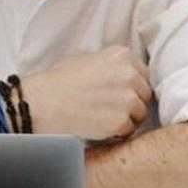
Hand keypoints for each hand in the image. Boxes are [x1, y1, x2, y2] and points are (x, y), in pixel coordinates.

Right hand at [22, 46, 151, 139]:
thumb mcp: (84, 57)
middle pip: (145, 93)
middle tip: (112, 107)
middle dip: (132, 101)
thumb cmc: (59, 80)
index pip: (143, 74)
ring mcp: (127, 99)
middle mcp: (129, 75)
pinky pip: (130, 130)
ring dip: (127, 118)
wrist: (42, 104)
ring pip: (140, 113)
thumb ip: (107, 61)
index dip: (132, 86)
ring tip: (105, 118)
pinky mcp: (121, 121)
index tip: (120, 92)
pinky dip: (118, 132)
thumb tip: (119, 67)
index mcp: (122, 55)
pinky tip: (101, 127)